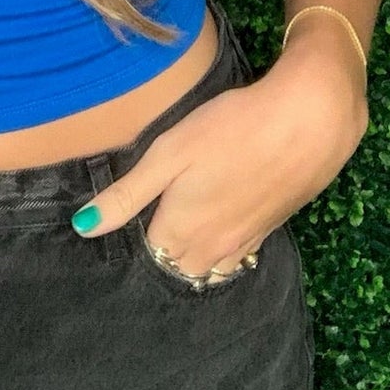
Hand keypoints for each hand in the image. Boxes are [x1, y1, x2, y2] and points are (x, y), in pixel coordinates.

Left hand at [71, 36, 368, 278]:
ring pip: (209, 266)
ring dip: (194, 255)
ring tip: (185, 226)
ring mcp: (246, 242)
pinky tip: (223, 222)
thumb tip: (82, 228)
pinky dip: (224, 249)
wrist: (307, 123)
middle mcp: (212, 248)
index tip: (133, 211)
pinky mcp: (271, 229)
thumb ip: (127, 195)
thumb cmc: (229, 131)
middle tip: (156, 217)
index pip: (147, 254)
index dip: (137, 233)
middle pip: (177, 266)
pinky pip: (239, 256)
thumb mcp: (168, 154)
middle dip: (164, 252)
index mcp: (180, 231)